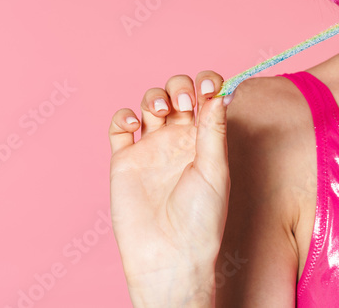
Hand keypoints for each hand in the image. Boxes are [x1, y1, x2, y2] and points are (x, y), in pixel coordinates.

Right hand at [109, 71, 232, 306]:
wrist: (169, 255)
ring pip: (149, 104)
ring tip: (161, 112)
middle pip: (176, 93)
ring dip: (155, 97)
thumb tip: (219, 92)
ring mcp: (151, 148)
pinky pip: (119, 126)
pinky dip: (123, 116)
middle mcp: (179, 140)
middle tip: (185, 103)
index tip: (210, 85)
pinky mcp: (125, 159)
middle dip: (179, 86)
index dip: (207, 83)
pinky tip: (134, 125)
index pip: (206, 98)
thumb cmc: (201, 220)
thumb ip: (213, 130)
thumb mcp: (215, 170)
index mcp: (205, 139)